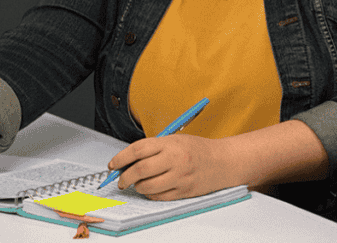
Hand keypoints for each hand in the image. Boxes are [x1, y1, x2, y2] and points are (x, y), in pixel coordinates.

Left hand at [108, 135, 236, 200]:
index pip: (137, 150)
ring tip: (135, 184)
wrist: (223, 161)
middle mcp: (174, 160)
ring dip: (137, 187)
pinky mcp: (184, 191)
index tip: (112, 164)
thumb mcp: (174, 139)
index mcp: (169, 144)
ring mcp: (180, 177)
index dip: (120, 158)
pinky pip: (160, 196)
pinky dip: (150, 194)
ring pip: (148, 186)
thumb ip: (152, 148)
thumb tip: (127, 160)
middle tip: (120, 180)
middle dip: (124, 176)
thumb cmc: (197, 149)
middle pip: (140, 170)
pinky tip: (149, 189)